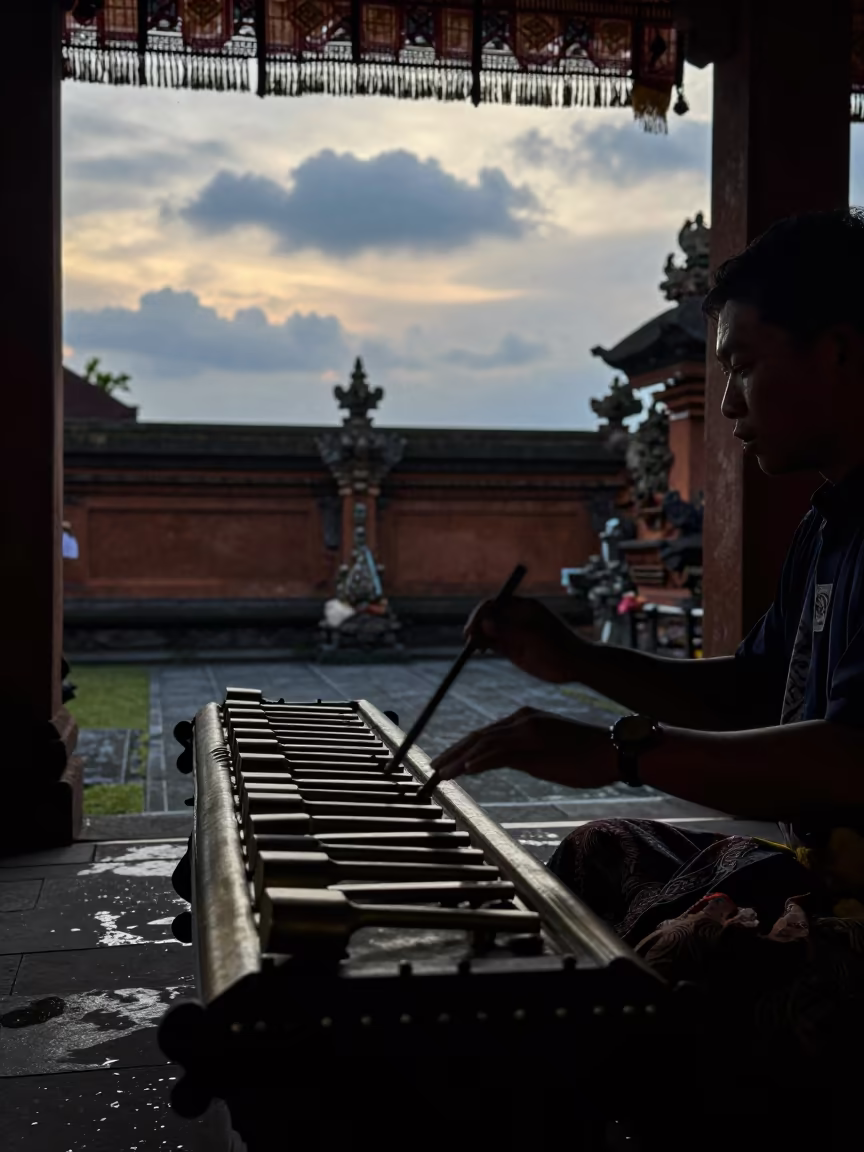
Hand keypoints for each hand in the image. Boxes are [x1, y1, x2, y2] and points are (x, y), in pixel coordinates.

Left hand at [430, 707, 617, 788]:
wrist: (613, 750)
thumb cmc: (585, 755)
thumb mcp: (546, 754)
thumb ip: (522, 755)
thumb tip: (500, 763)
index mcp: (524, 719)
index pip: (485, 734)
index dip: (462, 748)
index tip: (445, 762)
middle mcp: (522, 719)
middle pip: (478, 736)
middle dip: (452, 752)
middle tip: (433, 768)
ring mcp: (527, 729)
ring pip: (484, 743)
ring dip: (459, 759)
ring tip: (440, 772)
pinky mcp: (534, 742)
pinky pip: (500, 752)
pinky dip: (479, 760)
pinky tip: (465, 770)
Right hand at [464, 596, 586, 683]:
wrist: (574, 665)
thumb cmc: (557, 646)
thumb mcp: (532, 636)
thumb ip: (507, 630)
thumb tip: (484, 622)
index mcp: (522, 607)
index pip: (494, 604)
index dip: (481, 613)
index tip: (474, 626)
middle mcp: (515, 618)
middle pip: (488, 616)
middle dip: (477, 625)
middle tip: (469, 638)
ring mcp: (513, 633)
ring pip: (488, 630)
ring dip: (478, 636)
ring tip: (473, 647)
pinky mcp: (513, 648)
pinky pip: (493, 643)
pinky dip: (483, 645)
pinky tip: (478, 650)